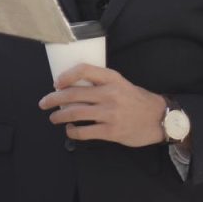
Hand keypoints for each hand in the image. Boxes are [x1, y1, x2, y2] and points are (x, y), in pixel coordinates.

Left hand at [38, 64, 165, 146]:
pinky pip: (84, 132)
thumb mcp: (120, 83)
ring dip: (59, 116)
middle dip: (53, 99)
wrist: (158, 118)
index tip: (56, 83)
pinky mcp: (111, 131)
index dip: (66, 76)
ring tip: (53, 117)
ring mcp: (110, 113)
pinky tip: (70, 130)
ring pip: (75, 113)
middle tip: (44, 103)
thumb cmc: (135, 99)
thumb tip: (72, 86)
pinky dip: (72, 131)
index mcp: (112, 78)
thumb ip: (100, 83)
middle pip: (73, 94)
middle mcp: (110, 94)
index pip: (84, 70)